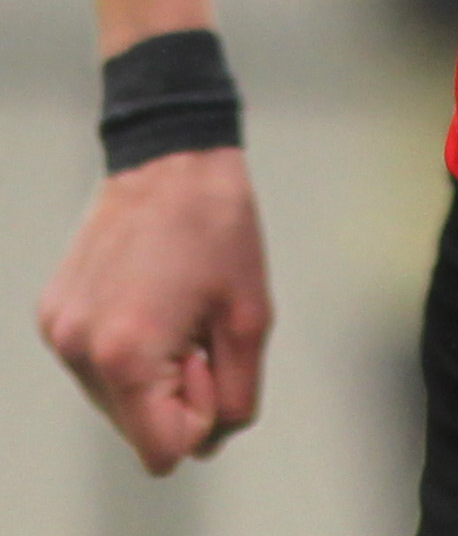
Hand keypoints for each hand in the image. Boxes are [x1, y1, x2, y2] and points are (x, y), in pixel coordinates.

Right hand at [37, 148, 270, 473]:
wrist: (171, 159)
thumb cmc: (218, 227)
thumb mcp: (251, 316)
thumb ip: (236, 393)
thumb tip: (213, 439)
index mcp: (126, 356)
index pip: (163, 450)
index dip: (200, 415)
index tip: (211, 356)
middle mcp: (80, 351)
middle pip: (136, 427)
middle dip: (176, 391)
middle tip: (196, 325)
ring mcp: (59, 333)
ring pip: (116, 399)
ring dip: (152, 370)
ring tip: (173, 307)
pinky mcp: (53, 316)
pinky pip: (95, 365)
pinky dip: (126, 349)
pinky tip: (148, 298)